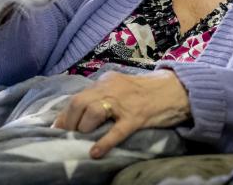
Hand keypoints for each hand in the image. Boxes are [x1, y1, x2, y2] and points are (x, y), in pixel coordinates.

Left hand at [52, 70, 190, 158]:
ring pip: (94, 111)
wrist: (175, 90)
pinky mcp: (136, 117)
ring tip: (81, 139)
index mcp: (106, 81)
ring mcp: (124, 103)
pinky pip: (117, 130)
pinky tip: (95, 152)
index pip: (78, 96)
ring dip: (83, 127)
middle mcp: (112, 88)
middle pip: (80, 102)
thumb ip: (103, 94)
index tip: (58, 126)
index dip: (66, 113)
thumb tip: (82, 111)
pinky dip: (104, 142)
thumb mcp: (121, 86)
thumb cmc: (147, 90)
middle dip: (70, 120)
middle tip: (66, 135)